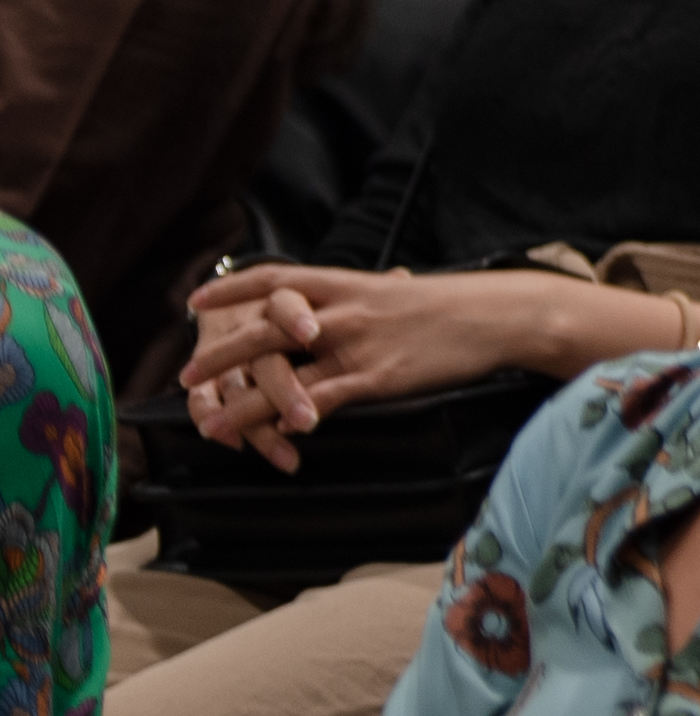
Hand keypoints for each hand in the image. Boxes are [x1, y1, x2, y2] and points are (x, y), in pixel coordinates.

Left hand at [180, 266, 528, 468]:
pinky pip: (320, 400)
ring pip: (281, 374)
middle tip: (185, 376)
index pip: (275, 279)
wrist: (497, 314)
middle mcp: (341, 310)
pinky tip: (272, 435)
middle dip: (219, 356)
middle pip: (263, 330)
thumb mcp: (397, 292)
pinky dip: (290, 418)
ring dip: (240, 402)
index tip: (195, 301)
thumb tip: (335, 306)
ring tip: (210, 425)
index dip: (231, 290)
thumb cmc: (452, 305)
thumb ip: (359, 300)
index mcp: (346, 283)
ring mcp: (355, 344)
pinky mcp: (375, 377)